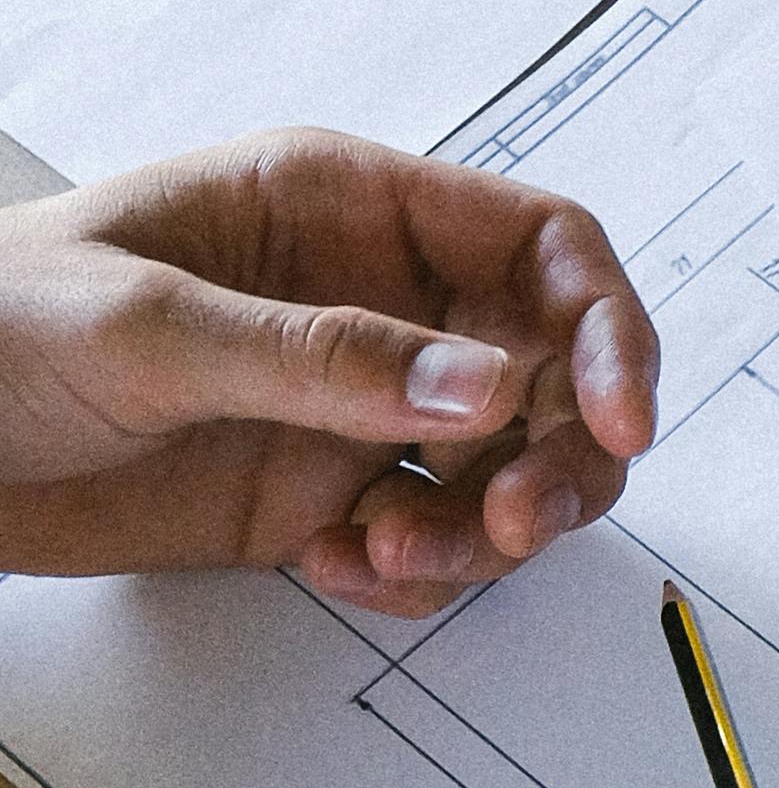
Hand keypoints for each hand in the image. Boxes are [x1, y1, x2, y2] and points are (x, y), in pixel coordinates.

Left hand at [0, 138, 658, 611]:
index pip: (541, 249)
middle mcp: (374, 304)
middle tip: (505, 527)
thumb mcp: (152, 326)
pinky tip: (330, 568)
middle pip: (554, 377)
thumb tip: (485, 387)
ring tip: (381, 556)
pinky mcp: (323, 496)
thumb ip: (325, 359)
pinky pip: (430, 544)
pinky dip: (409, 578)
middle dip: (557, 463)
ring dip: (476, 538)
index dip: (605, 331)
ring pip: (503, 475)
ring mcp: (354, 406)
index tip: (618, 424)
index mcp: (345, 209)